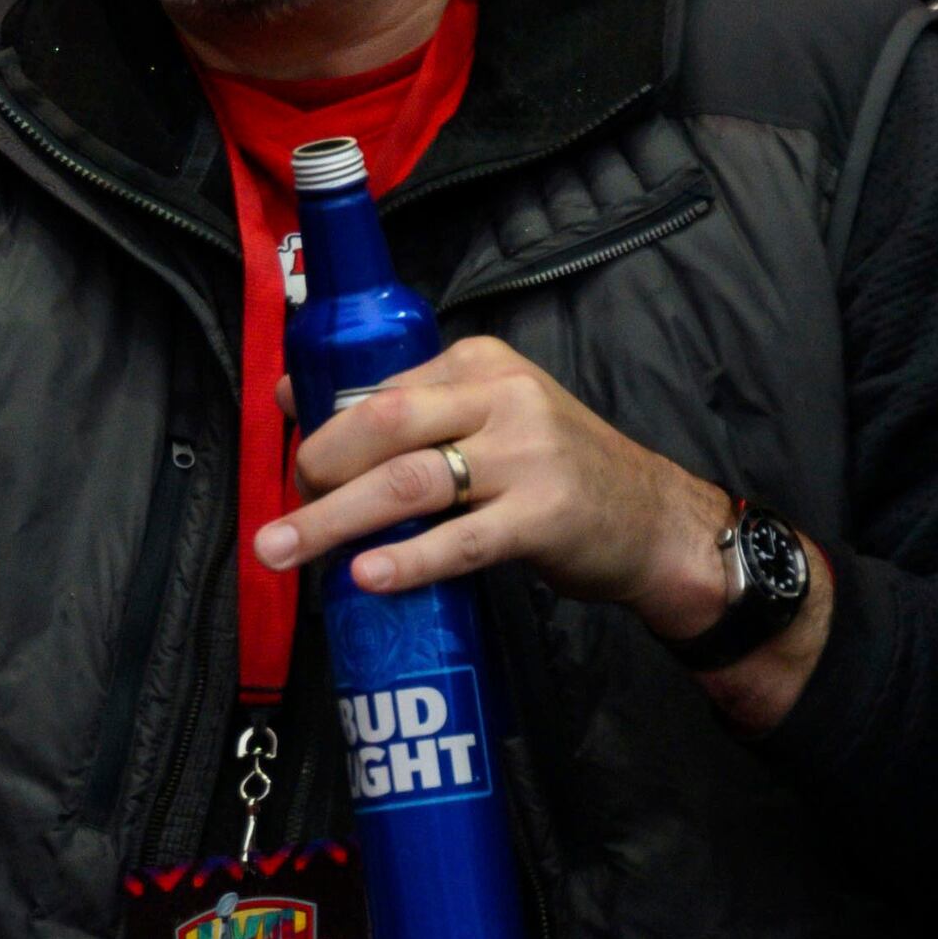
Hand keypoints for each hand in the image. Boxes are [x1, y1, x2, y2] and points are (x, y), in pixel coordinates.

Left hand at [262, 335, 821, 716]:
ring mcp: (526, 457)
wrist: (657, 521)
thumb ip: (404, 407)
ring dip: (335, 520)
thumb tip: (288, 397)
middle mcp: (501, 398)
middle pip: (381, 425)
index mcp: (477, 362)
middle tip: (280, 517)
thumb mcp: (487, 416)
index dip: (323, 434)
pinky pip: (461, 540)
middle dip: (316, 469)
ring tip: (285, 551)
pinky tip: (366, 576)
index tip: (295, 474)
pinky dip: (407, 559)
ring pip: (409, 482)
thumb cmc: (555, 469)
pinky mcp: (546, 517)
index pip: (378, 390)